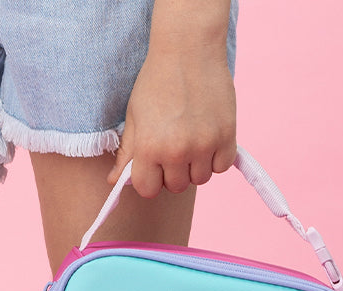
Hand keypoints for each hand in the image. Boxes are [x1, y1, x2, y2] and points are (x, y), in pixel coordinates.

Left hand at [110, 41, 236, 197]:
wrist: (189, 48)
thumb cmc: (156, 81)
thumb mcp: (134, 116)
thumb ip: (127, 152)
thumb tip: (115, 182)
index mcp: (149, 148)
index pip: (148, 190)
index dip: (149, 180)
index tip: (153, 167)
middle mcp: (177, 151)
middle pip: (176, 186)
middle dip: (172, 173)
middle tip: (173, 148)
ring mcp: (204, 144)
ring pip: (200, 179)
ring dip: (194, 167)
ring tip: (191, 142)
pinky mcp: (227, 135)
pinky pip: (221, 166)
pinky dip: (215, 159)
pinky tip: (208, 141)